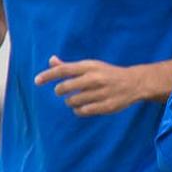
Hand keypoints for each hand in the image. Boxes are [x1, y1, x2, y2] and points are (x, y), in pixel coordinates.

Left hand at [33, 57, 147, 116]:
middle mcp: (95, 79)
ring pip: (72, 101)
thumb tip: (51, 60)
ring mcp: (101, 93)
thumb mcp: (90, 66)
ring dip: (69, 102)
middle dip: (60, 91)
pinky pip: (83, 111)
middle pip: (65, 87)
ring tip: (74, 99)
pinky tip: (81, 107)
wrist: (134, 83)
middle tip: (62, 91)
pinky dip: (78, 110)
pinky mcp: (107, 106)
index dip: (48, 75)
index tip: (36, 81)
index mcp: (89, 67)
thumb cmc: (107, 73)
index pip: (63, 70)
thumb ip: (70, 66)